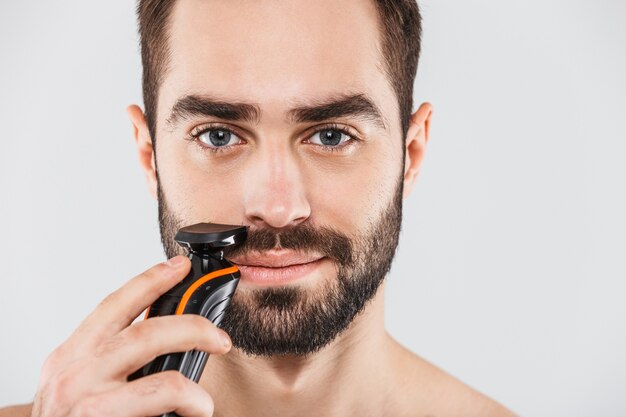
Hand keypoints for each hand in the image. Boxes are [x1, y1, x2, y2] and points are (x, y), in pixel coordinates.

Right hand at [30, 256, 230, 416]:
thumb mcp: (80, 391)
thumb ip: (111, 364)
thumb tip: (165, 342)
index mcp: (69, 359)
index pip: (113, 307)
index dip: (149, 282)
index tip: (178, 267)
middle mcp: (72, 371)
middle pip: (140, 326)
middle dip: (189, 322)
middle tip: (218, 335)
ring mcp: (82, 395)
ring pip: (148, 345)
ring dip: (192, 348)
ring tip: (212, 373)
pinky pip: (159, 392)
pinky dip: (191, 397)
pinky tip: (198, 408)